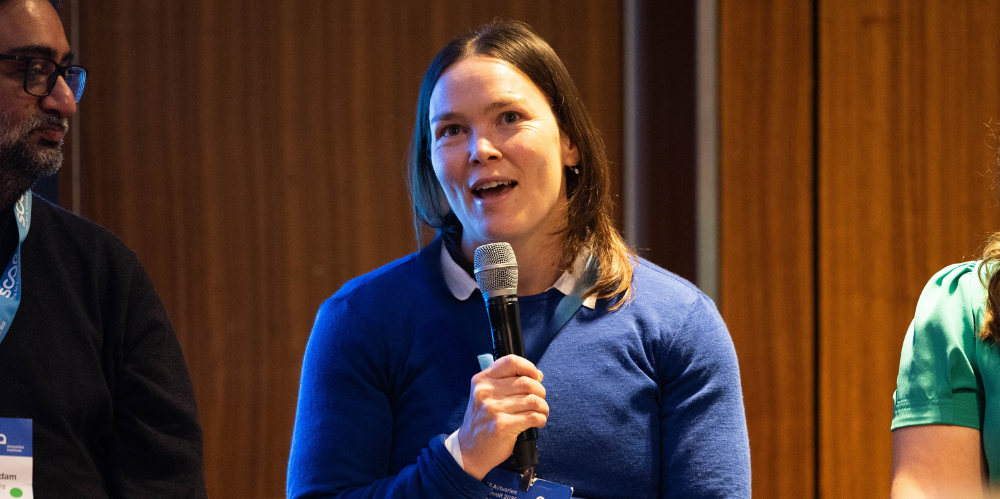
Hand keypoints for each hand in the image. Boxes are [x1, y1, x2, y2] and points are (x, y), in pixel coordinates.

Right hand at [457, 354, 547, 479]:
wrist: (468, 449)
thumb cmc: (482, 422)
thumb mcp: (485, 396)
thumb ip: (507, 383)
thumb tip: (537, 375)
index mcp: (482, 380)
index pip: (511, 362)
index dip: (529, 368)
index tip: (536, 377)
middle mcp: (486, 392)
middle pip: (526, 382)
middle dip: (540, 391)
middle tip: (539, 401)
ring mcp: (493, 409)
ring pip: (533, 400)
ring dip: (543, 407)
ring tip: (541, 412)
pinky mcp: (503, 426)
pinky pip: (533, 417)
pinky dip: (541, 419)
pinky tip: (538, 421)